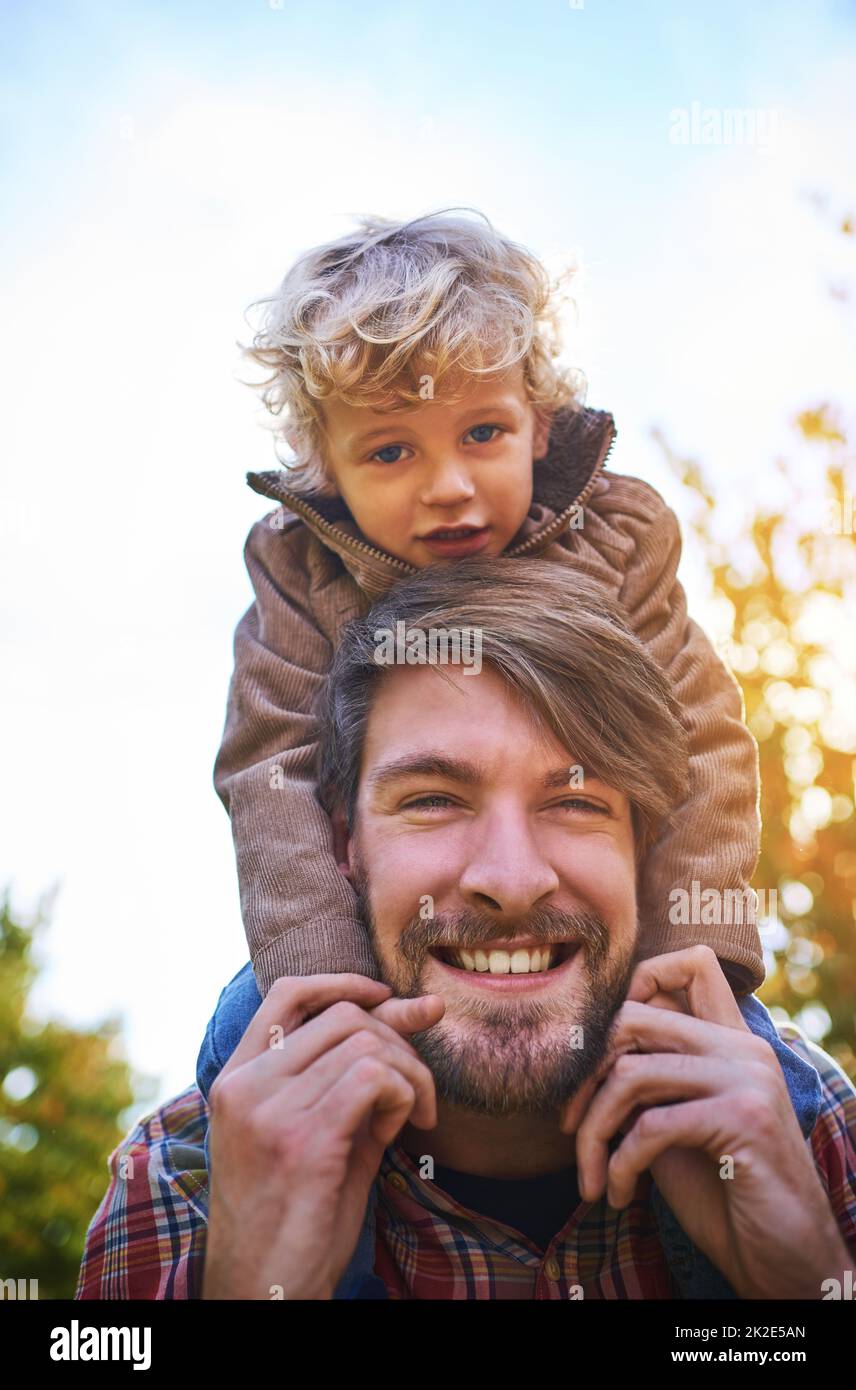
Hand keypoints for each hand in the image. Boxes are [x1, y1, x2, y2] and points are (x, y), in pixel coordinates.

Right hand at [202, 973, 444, 1299]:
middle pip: (344, 1016)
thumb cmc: (295, 1216)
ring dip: (409, 1074)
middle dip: (399, 1040)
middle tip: (418, 1090)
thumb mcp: (318, 1130)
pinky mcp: (304, 1141)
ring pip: (367, 1043)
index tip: (388, 995)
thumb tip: (414, 1008)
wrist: (265, 1289)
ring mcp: (270, 1111)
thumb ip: (351, 1072)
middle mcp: (247, 1086)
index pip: (288, 995)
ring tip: (410, 1118)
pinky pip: (375, 1078)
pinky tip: (400, 1130)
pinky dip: (404, 1094)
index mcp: (237, 1080)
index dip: (344, 983)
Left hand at [558, 945, 849, 1297]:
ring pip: (631, 1074)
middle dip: (584, 1074)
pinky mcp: (743, 1118)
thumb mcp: (675, 1124)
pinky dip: (619, 1165)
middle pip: (634, 1016)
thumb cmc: (723, 1193)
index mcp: (730, 1040)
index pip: (687, 964)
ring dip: (594, 1133)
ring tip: (589, 1175)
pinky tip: (616, 1194)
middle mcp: (742, 1047)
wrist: (785, 1257)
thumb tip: (577, 1054)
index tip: (592, 1057)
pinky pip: (650, 1126)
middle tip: (569, 1127)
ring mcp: (746, 1077)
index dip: (628, 989)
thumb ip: (646, 1079)